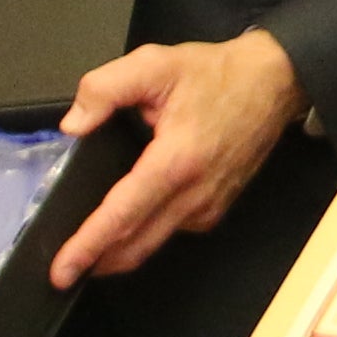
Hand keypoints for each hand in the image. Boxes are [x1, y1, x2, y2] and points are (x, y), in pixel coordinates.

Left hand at [49, 30, 307, 284]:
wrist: (274, 82)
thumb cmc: (216, 74)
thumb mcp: (154, 64)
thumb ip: (104, 88)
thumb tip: (73, 126)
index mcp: (175, 161)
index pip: (123, 215)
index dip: (88, 246)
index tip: (62, 270)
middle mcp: (195, 194)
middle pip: (137, 244)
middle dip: (97, 263)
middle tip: (63, 273)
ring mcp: (209, 205)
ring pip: (154, 243)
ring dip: (119, 252)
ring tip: (88, 253)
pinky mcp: (216, 207)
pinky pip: (172, 230)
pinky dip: (144, 236)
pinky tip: (127, 225)